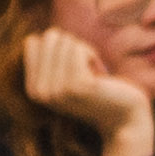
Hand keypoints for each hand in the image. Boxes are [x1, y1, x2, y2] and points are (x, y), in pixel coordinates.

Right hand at [19, 31, 151, 142]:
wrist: (122, 117)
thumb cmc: (97, 88)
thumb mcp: (64, 75)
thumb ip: (46, 58)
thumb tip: (32, 39)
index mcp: (33, 89)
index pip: (32, 42)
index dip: (56, 46)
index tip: (69, 65)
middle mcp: (40, 91)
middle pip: (50, 38)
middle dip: (71, 46)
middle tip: (83, 68)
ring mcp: (57, 90)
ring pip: (66, 41)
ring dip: (84, 51)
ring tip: (92, 74)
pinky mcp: (77, 86)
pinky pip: (79, 49)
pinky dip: (92, 55)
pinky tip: (99, 75)